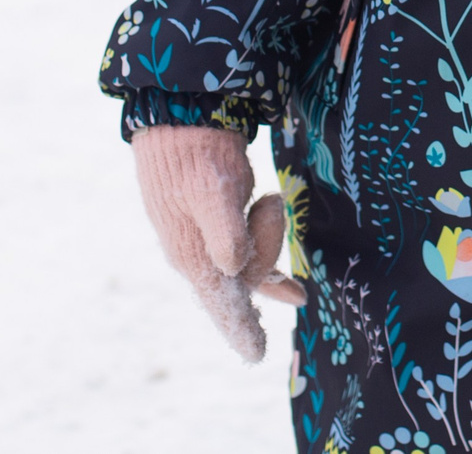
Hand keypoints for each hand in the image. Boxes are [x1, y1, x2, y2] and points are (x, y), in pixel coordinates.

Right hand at [132, 124, 308, 362]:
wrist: (180, 117)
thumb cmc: (196, 153)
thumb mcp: (213, 190)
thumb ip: (224, 232)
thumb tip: (233, 270)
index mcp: (192, 254)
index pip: (221, 301)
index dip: (241, 327)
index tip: (256, 353)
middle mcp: (196, 257)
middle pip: (247, 279)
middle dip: (267, 246)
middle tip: (265, 201)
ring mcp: (205, 243)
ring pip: (251, 264)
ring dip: (267, 235)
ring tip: (262, 197)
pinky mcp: (215, 228)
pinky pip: (248, 259)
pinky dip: (270, 268)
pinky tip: (292, 291)